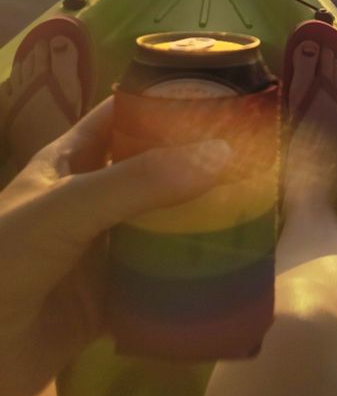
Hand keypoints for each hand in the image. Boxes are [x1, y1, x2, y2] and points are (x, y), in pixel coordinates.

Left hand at [0, 98, 230, 395]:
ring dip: (198, 222)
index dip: (161, 100)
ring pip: (159, 227)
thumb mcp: (68, 205)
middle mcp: (90, 200)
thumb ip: (139, 181)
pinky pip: (158, 283)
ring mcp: (100, 250)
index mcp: (71, 160)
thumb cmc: (6, 255)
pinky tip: (228, 270)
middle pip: (150, 171)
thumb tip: (220, 153)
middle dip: (195, 165)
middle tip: (252, 157)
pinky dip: (189, 278)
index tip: (216, 96)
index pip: (121, 114)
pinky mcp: (109, 299)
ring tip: (253, 209)